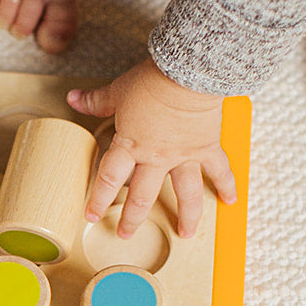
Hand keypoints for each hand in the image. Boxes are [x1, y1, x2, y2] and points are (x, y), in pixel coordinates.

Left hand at [67, 58, 236, 239]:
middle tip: (126, 233)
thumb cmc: (155, 79)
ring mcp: (183, 156)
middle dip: (132, 219)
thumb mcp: (119, 90)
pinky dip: (227, 185)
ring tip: (185, 233)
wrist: (188, 73)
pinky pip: (219, 170)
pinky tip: (230, 200)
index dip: (98, 199)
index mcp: (131, 145)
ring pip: (184, 194)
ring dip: (186, 216)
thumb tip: (74, 98)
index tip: (91, 215)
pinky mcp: (207, 147)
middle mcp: (156, 157)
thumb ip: (97, 100)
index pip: (108, 180)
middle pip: (141, 196)